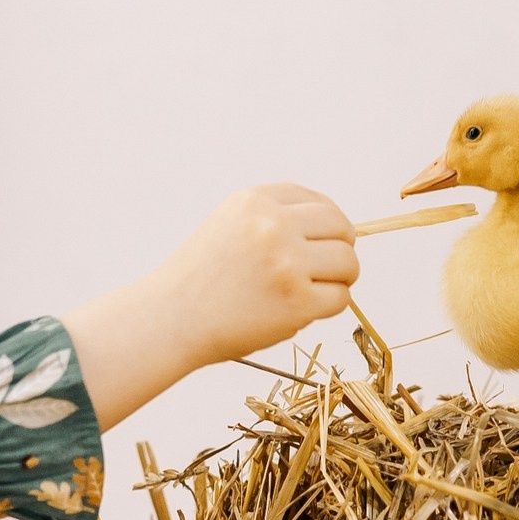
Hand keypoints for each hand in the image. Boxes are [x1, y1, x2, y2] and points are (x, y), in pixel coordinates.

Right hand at [64, 184, 359, 428]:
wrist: (171, 319)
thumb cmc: (201, 278)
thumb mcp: (230, 224)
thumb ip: (274, 218)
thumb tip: (337, 229)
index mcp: (254, 201)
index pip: (316, 200)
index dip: (328, 223)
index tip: (324, 241)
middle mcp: (272, 225)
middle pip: (340, 227)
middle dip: (341, 249)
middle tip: (328, 269)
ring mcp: (287, 263)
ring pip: (347, 263)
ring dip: (339, 279)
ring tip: (315, 291)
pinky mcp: (297, 301)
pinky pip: (339, 298)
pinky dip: (329, 306)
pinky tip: (305, 310)